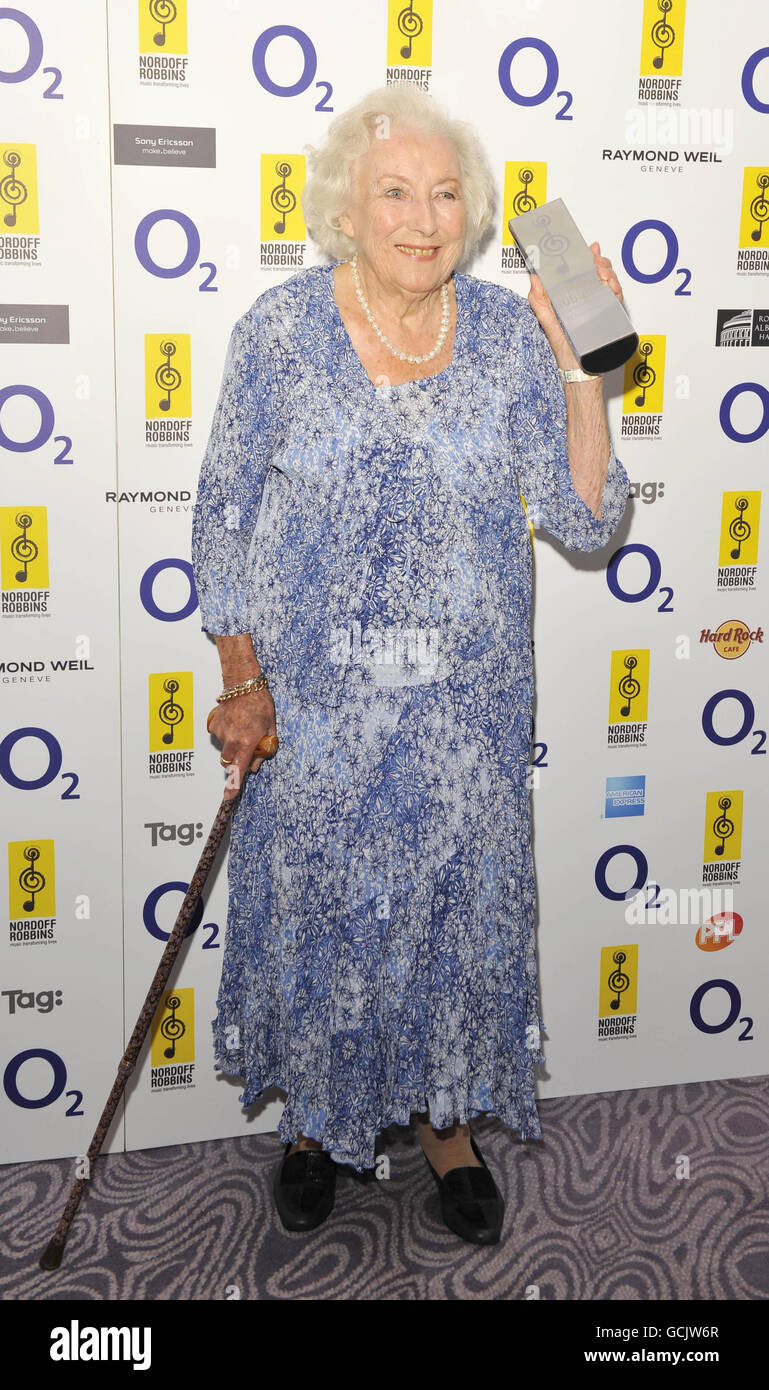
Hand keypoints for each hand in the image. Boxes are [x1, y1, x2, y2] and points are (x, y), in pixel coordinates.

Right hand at [207, 688, 277, 799]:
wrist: (243, 684)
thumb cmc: (260, 703)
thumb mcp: (270, 727)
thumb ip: (264, 749)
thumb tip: (255, 766)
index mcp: (247, 742)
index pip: (239, 769)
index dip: (234, 785)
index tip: (228, 797)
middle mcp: (232, 739)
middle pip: (229, 762)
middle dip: (235, 760)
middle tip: (246, 747)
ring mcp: (220, 732)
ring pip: (224, 749)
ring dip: (232, 744)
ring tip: (242, 727)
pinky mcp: (213, 725)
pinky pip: (218, 736)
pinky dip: (225, 733)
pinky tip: (233, 721)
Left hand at [528, 240, 624, 368]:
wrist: (578, 368)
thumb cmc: (564, 348)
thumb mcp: (546, 321)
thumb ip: (539, 300)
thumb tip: (534, 277)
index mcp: (572, 296)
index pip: (582, 270)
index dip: (586, 257)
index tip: (588, 249)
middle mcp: (588, 298)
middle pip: (599, 271)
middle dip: (599, 262)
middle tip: (594, 262)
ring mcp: (600, 305)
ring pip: (610, 280)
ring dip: (608, 272)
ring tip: (601, 274)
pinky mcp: (610, 314)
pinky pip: (617, 297)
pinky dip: (616, 288)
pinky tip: (610, 286)